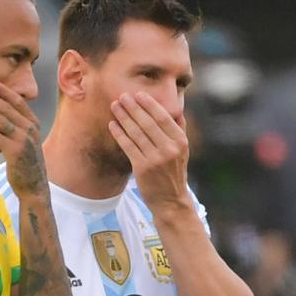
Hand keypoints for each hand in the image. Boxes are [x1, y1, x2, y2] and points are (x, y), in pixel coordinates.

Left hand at [0, 81, 46, 196]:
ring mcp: (23, 140)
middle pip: (5, 108)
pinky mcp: (15, 152)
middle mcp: (30, 129)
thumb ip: (17, 128)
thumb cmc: (26, 165)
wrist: (34, 188)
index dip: (4, 91)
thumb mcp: (26, 142)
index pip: (18, 102)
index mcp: (33, 124)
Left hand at [108, 92, 190, 214]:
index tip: (138, 94)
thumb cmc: (174, 172)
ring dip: (124, 118)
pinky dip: (119, 134)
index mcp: (180, 141)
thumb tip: (176, 107)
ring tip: (115, 106)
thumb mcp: (183, 150)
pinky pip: (128, 147)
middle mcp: (169, 149)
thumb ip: (179, 129)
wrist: (170, 200)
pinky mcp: (142, 169)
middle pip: (148, 123)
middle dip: (133, 108)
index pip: (163, 117)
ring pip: (136, 133)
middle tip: (122, 96)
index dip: (149, 105)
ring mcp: (155, 159)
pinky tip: (112, 125)